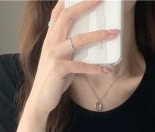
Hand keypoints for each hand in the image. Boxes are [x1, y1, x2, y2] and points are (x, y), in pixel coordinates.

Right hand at [28, 0, 120, 116]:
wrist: (40, 99)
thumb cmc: (53, 79)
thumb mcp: (60, 59)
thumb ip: (70, 47)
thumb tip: (89, 40)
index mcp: (51, 38)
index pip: (59, 12)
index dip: (69, 0)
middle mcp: (51, 43)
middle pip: (68, 17)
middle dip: (86, 5)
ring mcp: (54, 55)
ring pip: (78, 40)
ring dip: (98, 35)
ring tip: (114, 34)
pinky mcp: (59, 70)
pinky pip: (81, 66)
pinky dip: (96, 68)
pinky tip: (107, 70)